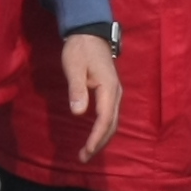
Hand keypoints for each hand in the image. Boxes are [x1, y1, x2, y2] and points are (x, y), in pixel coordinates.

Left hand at [61, 32, 121, 161]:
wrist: (90, 33)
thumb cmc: (80, 50)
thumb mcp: (74, 67)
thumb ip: (76, 89)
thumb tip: (78, 113)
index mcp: (108, 88)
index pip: (105, 119)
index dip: (96, 137)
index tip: (86, 151)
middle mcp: (116, 94)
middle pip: (111, 125)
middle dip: (99, 143)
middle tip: (83, 158)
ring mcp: (115, 93)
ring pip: (112, 122)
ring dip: (101, 138)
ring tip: (87, 152)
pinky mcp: (110, 93)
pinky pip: (110, 116)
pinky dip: (103, 129)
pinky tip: (94, 135)